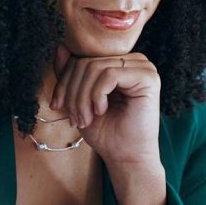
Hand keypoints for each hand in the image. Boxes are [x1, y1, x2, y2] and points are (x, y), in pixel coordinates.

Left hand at [51, 44, 161, 170]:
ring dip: (83, 98)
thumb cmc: (106, 132)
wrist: (126, 157)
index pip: (82, 58)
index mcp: (119, 63)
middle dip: (73, 92)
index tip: (57, 106)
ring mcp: (143, 67)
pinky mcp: (148, 77)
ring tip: (85, 119)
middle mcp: (133, 61)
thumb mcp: (79, 100)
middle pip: (87, 62)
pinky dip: (97, 95)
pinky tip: (101, 111)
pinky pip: (109, 75)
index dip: (64, 81)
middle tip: (75, 119)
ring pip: (96, 68)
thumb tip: (60, 47)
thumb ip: (71, 74)